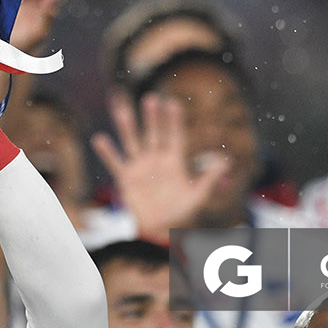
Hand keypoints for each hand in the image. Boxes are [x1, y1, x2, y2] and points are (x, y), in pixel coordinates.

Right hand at [91, 93, 227, 243]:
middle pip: (153, 134)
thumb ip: (210, 178)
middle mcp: (155, 159)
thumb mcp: (198, 195)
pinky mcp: (126, 178)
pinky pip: (115, 162)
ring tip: (121, 110)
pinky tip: (99, 138)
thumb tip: (228, 160)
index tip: (173, 103)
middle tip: (151, 98)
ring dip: (127, 127)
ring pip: (132, 142)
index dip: (174, 120)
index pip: (174, 136)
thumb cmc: (180, 212)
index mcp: (174, 161)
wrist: (159, 229)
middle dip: (152, 117)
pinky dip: (107, 152)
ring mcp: (139, 167)